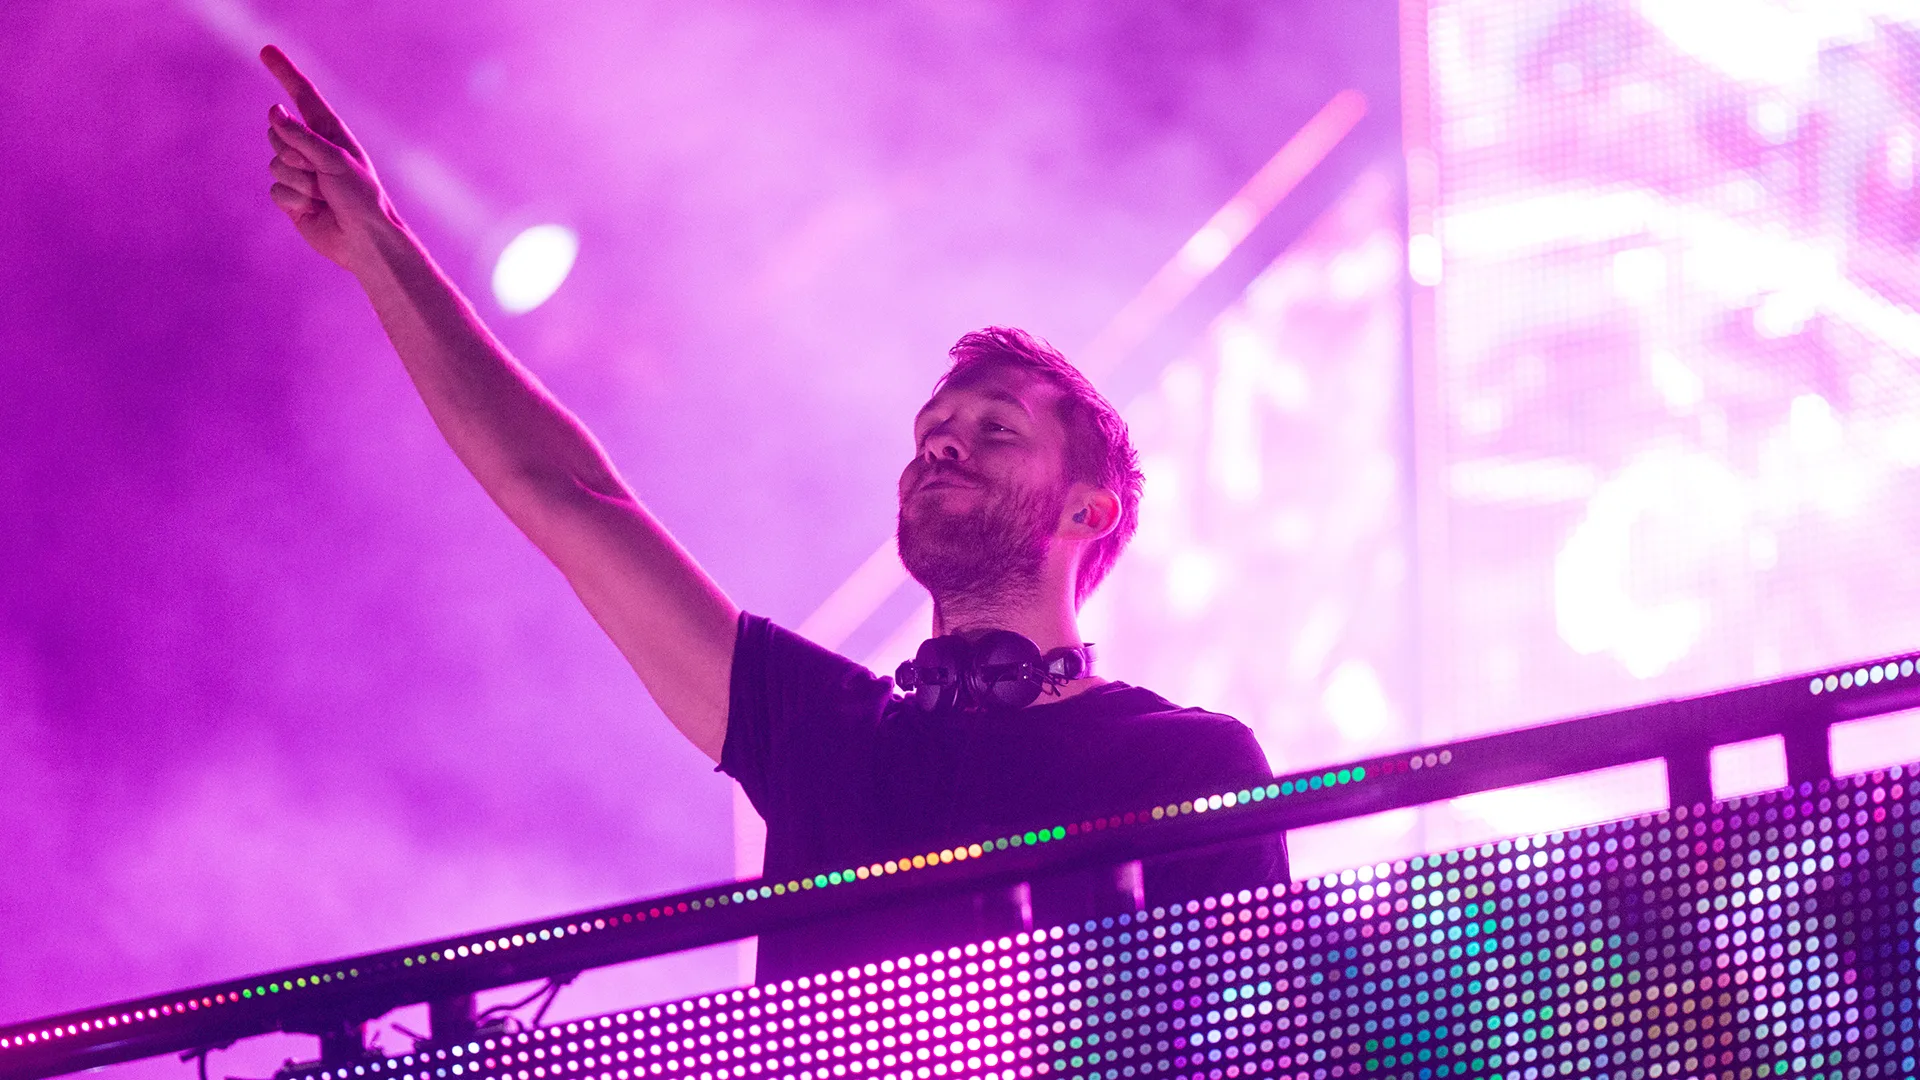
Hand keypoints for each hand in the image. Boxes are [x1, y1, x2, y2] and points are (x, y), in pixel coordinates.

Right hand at [260, 45, 398, 271]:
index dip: (284, 72)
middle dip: (294, 154)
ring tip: (323, 195)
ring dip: (298, 182)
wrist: (364, 243)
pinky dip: (293, 201)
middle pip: (277, 134)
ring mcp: (301, 174)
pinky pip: (275, 190)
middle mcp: (314, 150)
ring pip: (274, 164)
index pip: (303, 95)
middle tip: (322, 176)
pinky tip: (314, 210)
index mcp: (331, 134)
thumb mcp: (335, 162)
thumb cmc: (362, 199)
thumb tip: (273, 112)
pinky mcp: (292, 197)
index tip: (266, 50)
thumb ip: (302, 136)